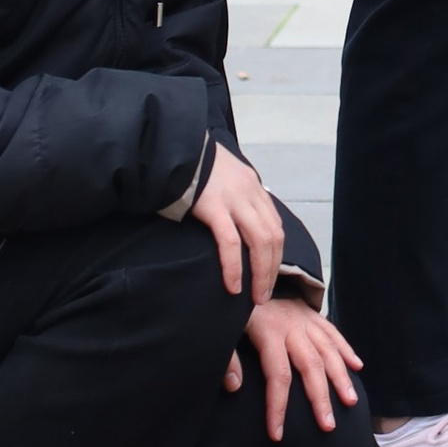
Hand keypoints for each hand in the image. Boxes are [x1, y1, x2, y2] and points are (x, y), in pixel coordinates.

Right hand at [192, 144, 285, 307]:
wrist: (171, 149)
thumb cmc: (191, 169)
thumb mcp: (222, 180)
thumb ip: (233, 199)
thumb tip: (236, 227)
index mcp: (253, 187)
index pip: (275, 226)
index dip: (276, 254)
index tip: (269, 276)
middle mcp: (249, 192)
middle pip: (273, 236)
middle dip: (272, 269)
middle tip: (265, 294)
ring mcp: (233, 198)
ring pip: (259, 240)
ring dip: (261, 273)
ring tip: (256, 297)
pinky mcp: (213, 206)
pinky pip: (230, 242)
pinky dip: (235, 267)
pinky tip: (233, 286)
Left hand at [229, 292, 363, 440]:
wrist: (250, 273)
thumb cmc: (236, 310)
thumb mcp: (224, 330)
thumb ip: (227, 359)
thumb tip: (235, 387)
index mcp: (269, 333)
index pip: (278, 375)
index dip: (278, 406)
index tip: (278, 434)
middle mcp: (292, 327)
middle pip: (311, 366)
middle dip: (320, 398)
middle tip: (328, 426)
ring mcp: (306, 320)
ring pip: (328, 350)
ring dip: (341, 377)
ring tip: (350, 401)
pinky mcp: (313, 314)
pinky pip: (333, 333)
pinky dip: (346, 350)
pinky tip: (357, 367)